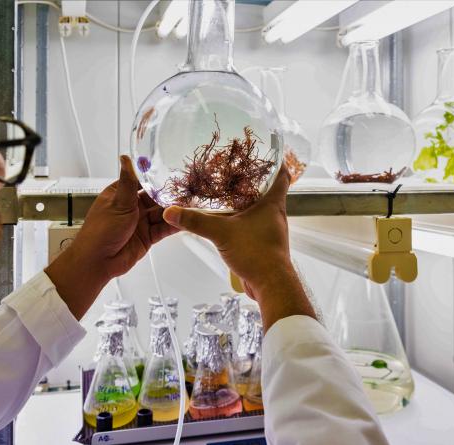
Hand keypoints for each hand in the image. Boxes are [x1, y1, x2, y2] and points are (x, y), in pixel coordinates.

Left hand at [45, 155, 176, 318]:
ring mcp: (140, 222)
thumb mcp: (118, 203)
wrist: (97, 262)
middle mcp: (131, 207)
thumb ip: (128, 182)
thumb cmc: (100, 231)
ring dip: (174, 210)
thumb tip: (126, 158)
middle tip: (188, 189)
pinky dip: (173, 224)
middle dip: (170, 195)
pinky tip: (185, 220)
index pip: (142, 182)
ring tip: (191, 204)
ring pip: (161, 213)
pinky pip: (163, 229)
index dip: (158, 177)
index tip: (175, 171)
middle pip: (155, 197)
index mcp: (120, 194)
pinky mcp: (147, 237)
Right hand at [161, 163, 314, 329]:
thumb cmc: (257, 254)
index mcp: (272, 204)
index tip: (267, 152)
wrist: (270, 284)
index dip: (276, 162)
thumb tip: (172, 211)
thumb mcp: (222, 233)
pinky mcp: (264, 244)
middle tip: (238, 170)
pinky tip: (229, 221)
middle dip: (255, 180)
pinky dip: (243, 220)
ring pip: (261, 208)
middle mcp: (275, 214)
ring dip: (248, 201)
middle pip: (270, 190)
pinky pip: (254, 225)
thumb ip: (196, 222)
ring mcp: (271, 230)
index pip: (282, 175)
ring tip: (229, 192)